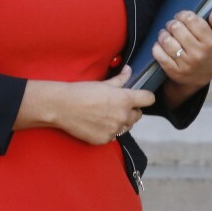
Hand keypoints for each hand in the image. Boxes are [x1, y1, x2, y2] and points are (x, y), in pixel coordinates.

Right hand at [14, 66, 155, 144]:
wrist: (63, 107)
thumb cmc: (82, 91)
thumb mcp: (103, 83)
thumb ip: (120, 79)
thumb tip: (129, 70)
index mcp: (125, 99)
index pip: (149, 99)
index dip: (146, 97)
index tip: (141, 97)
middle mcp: (123, 116)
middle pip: (138, 115)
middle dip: (131, 110)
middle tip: (117, 105)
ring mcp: (115, 130)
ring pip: (126, 126)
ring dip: (121, 121)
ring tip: (105, 114)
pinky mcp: (105, 140)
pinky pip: (113, 136)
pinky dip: (108, 131)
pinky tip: (97, 123)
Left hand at [152, 9, 211, 105]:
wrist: (201, 77)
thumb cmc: (209, 51)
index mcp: (210, 42)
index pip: (191, 19)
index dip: (183, 15)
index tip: (182, 17)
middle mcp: (198, 53)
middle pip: (176, 27)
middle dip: (172, 23)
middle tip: (173, 26)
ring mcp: (185, 63)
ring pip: (166, 40)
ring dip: (163, 34)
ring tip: (166, 34)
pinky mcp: (174, 71)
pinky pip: (158, 54)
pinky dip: (157, 46)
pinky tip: (161, 45)